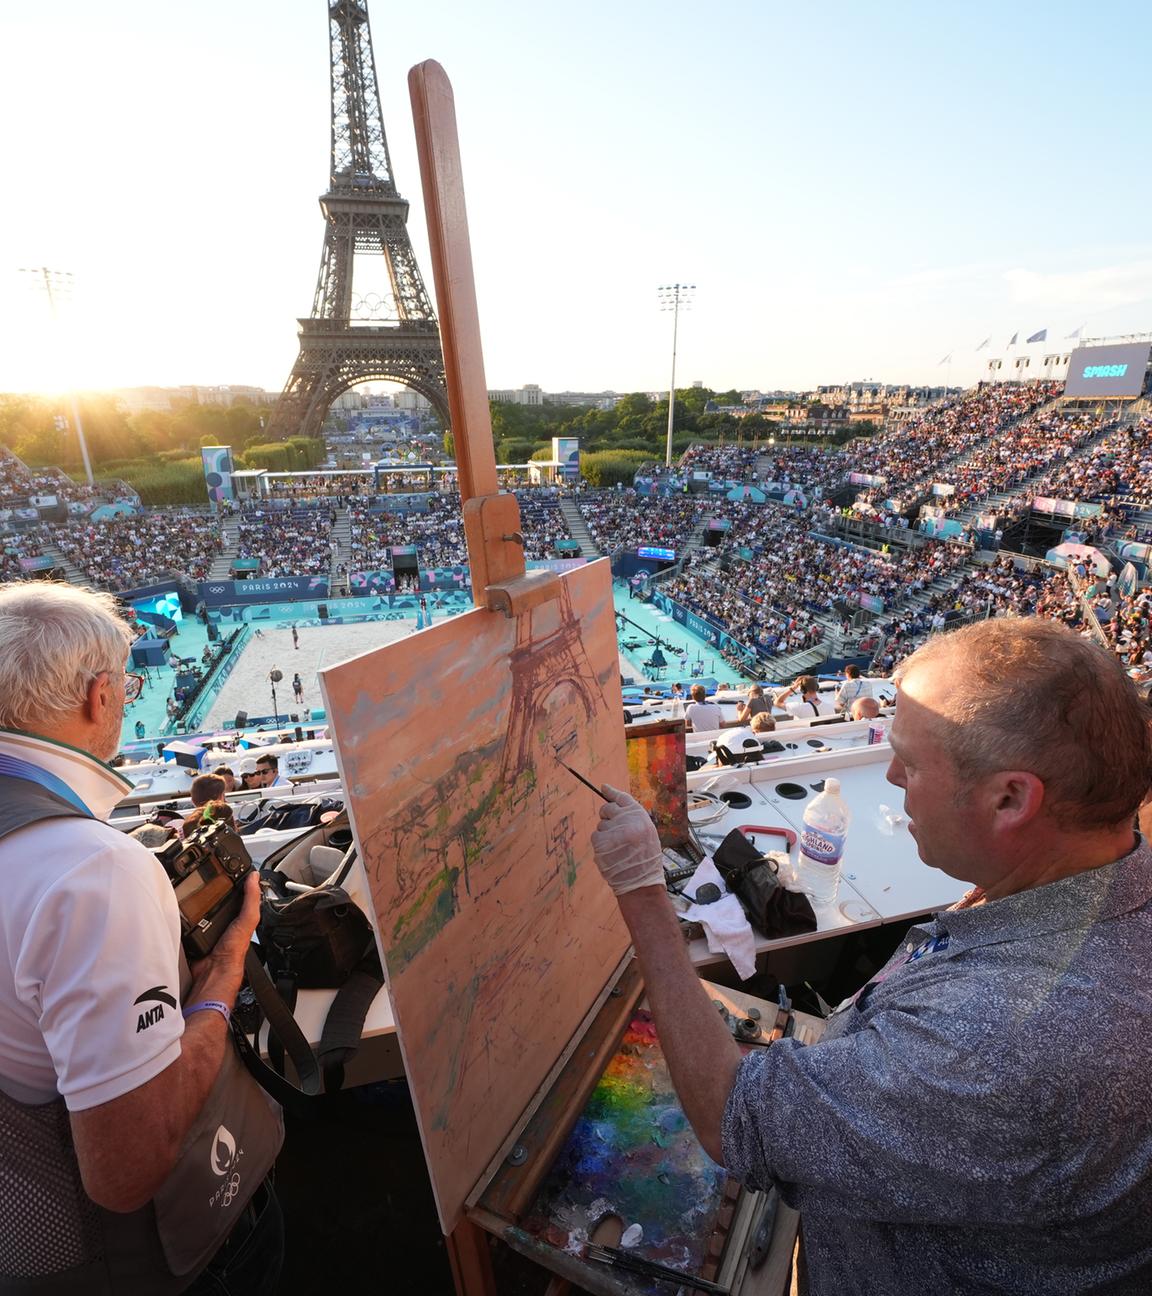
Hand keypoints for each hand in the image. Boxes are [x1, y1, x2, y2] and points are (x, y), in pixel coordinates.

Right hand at [188, 871, 260, 1002]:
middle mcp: (224, 921)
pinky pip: (188, 921)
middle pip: (216, 900)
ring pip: (201, 909)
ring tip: (190, 889)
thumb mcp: (247, 919)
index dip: (232, 882)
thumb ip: (251, 899)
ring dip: (195, 903)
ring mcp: (207, 927)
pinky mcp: (193, 933)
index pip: (237, 894)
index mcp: (238, 917)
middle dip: (209, 890)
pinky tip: (182, 908)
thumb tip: (255, 877)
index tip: (226, 868)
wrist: (213, 970)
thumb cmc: (233, 950)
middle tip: (202, 877)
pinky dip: (184, 915)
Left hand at [590, 786, 665, 896]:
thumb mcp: (647, 833)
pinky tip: (611, 854)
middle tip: (615, 832)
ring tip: (618, 849)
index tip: (603, 788)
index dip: (611, 792)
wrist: (641, 883)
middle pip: (607, 809)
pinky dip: (600, 845)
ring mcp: (613, 830)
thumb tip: (615, 804)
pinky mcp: (601, 842)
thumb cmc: (645, 860)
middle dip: (607, 817)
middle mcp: (626, 820)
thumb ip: (633, 818)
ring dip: (606, 835)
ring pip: (601, 825)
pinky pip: (596, 836)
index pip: (622, 798)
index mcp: (640, 816)